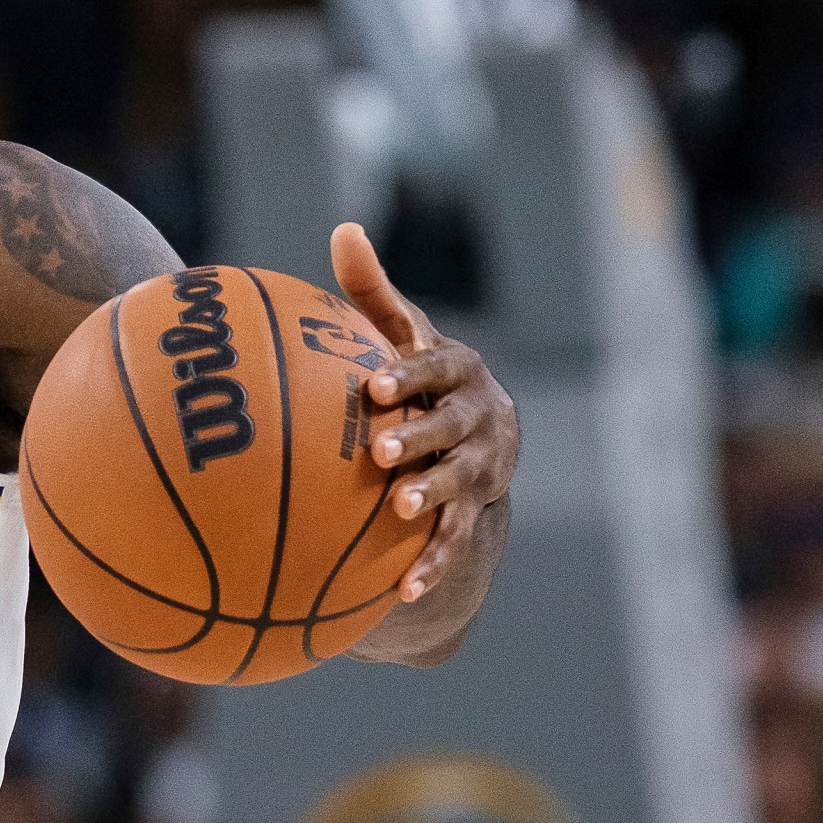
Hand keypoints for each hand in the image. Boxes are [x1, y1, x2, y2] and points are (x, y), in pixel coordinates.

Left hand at [331, 222, 518, 602]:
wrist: (477, 428)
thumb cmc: (418, 371)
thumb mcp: (399, 331)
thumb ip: (372, 291)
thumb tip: (343, 230)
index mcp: (457, 370)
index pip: (434, 368)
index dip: (409, 377)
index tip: (374, 387)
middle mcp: (478, 417)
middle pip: (451, 429)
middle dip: (422, 440)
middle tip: (382, 452)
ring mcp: (479, 467)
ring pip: (458, 484)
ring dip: (431, 497)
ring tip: (399, 509)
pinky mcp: (473, 510)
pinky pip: (452, 541)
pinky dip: (431, 564)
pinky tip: (402, 592)